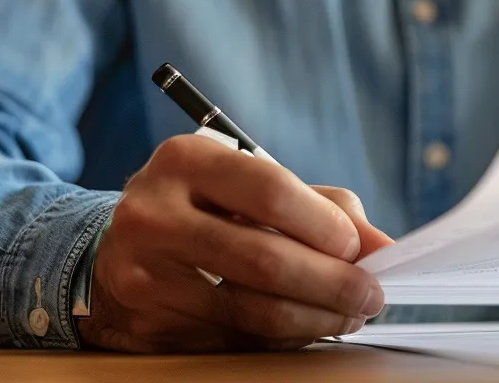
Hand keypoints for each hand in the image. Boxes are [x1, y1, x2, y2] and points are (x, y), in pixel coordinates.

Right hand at [78, 135, 394, 352]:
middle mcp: (155, 212)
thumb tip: (382, 246)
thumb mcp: (248, 187)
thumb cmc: (202, 211)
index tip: (359, 249)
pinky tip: (304, 327)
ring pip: (251, 309)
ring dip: (315, 319)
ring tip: (347, 315)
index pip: (270, 191)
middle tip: (369, 295)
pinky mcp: (148, 320)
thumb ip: (321, 206)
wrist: (116, 252)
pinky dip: (281, 337)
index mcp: (185, 160)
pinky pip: (233, 337)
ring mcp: (145, 271)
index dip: (325, 226)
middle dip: (332, 284)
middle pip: (264, 259)